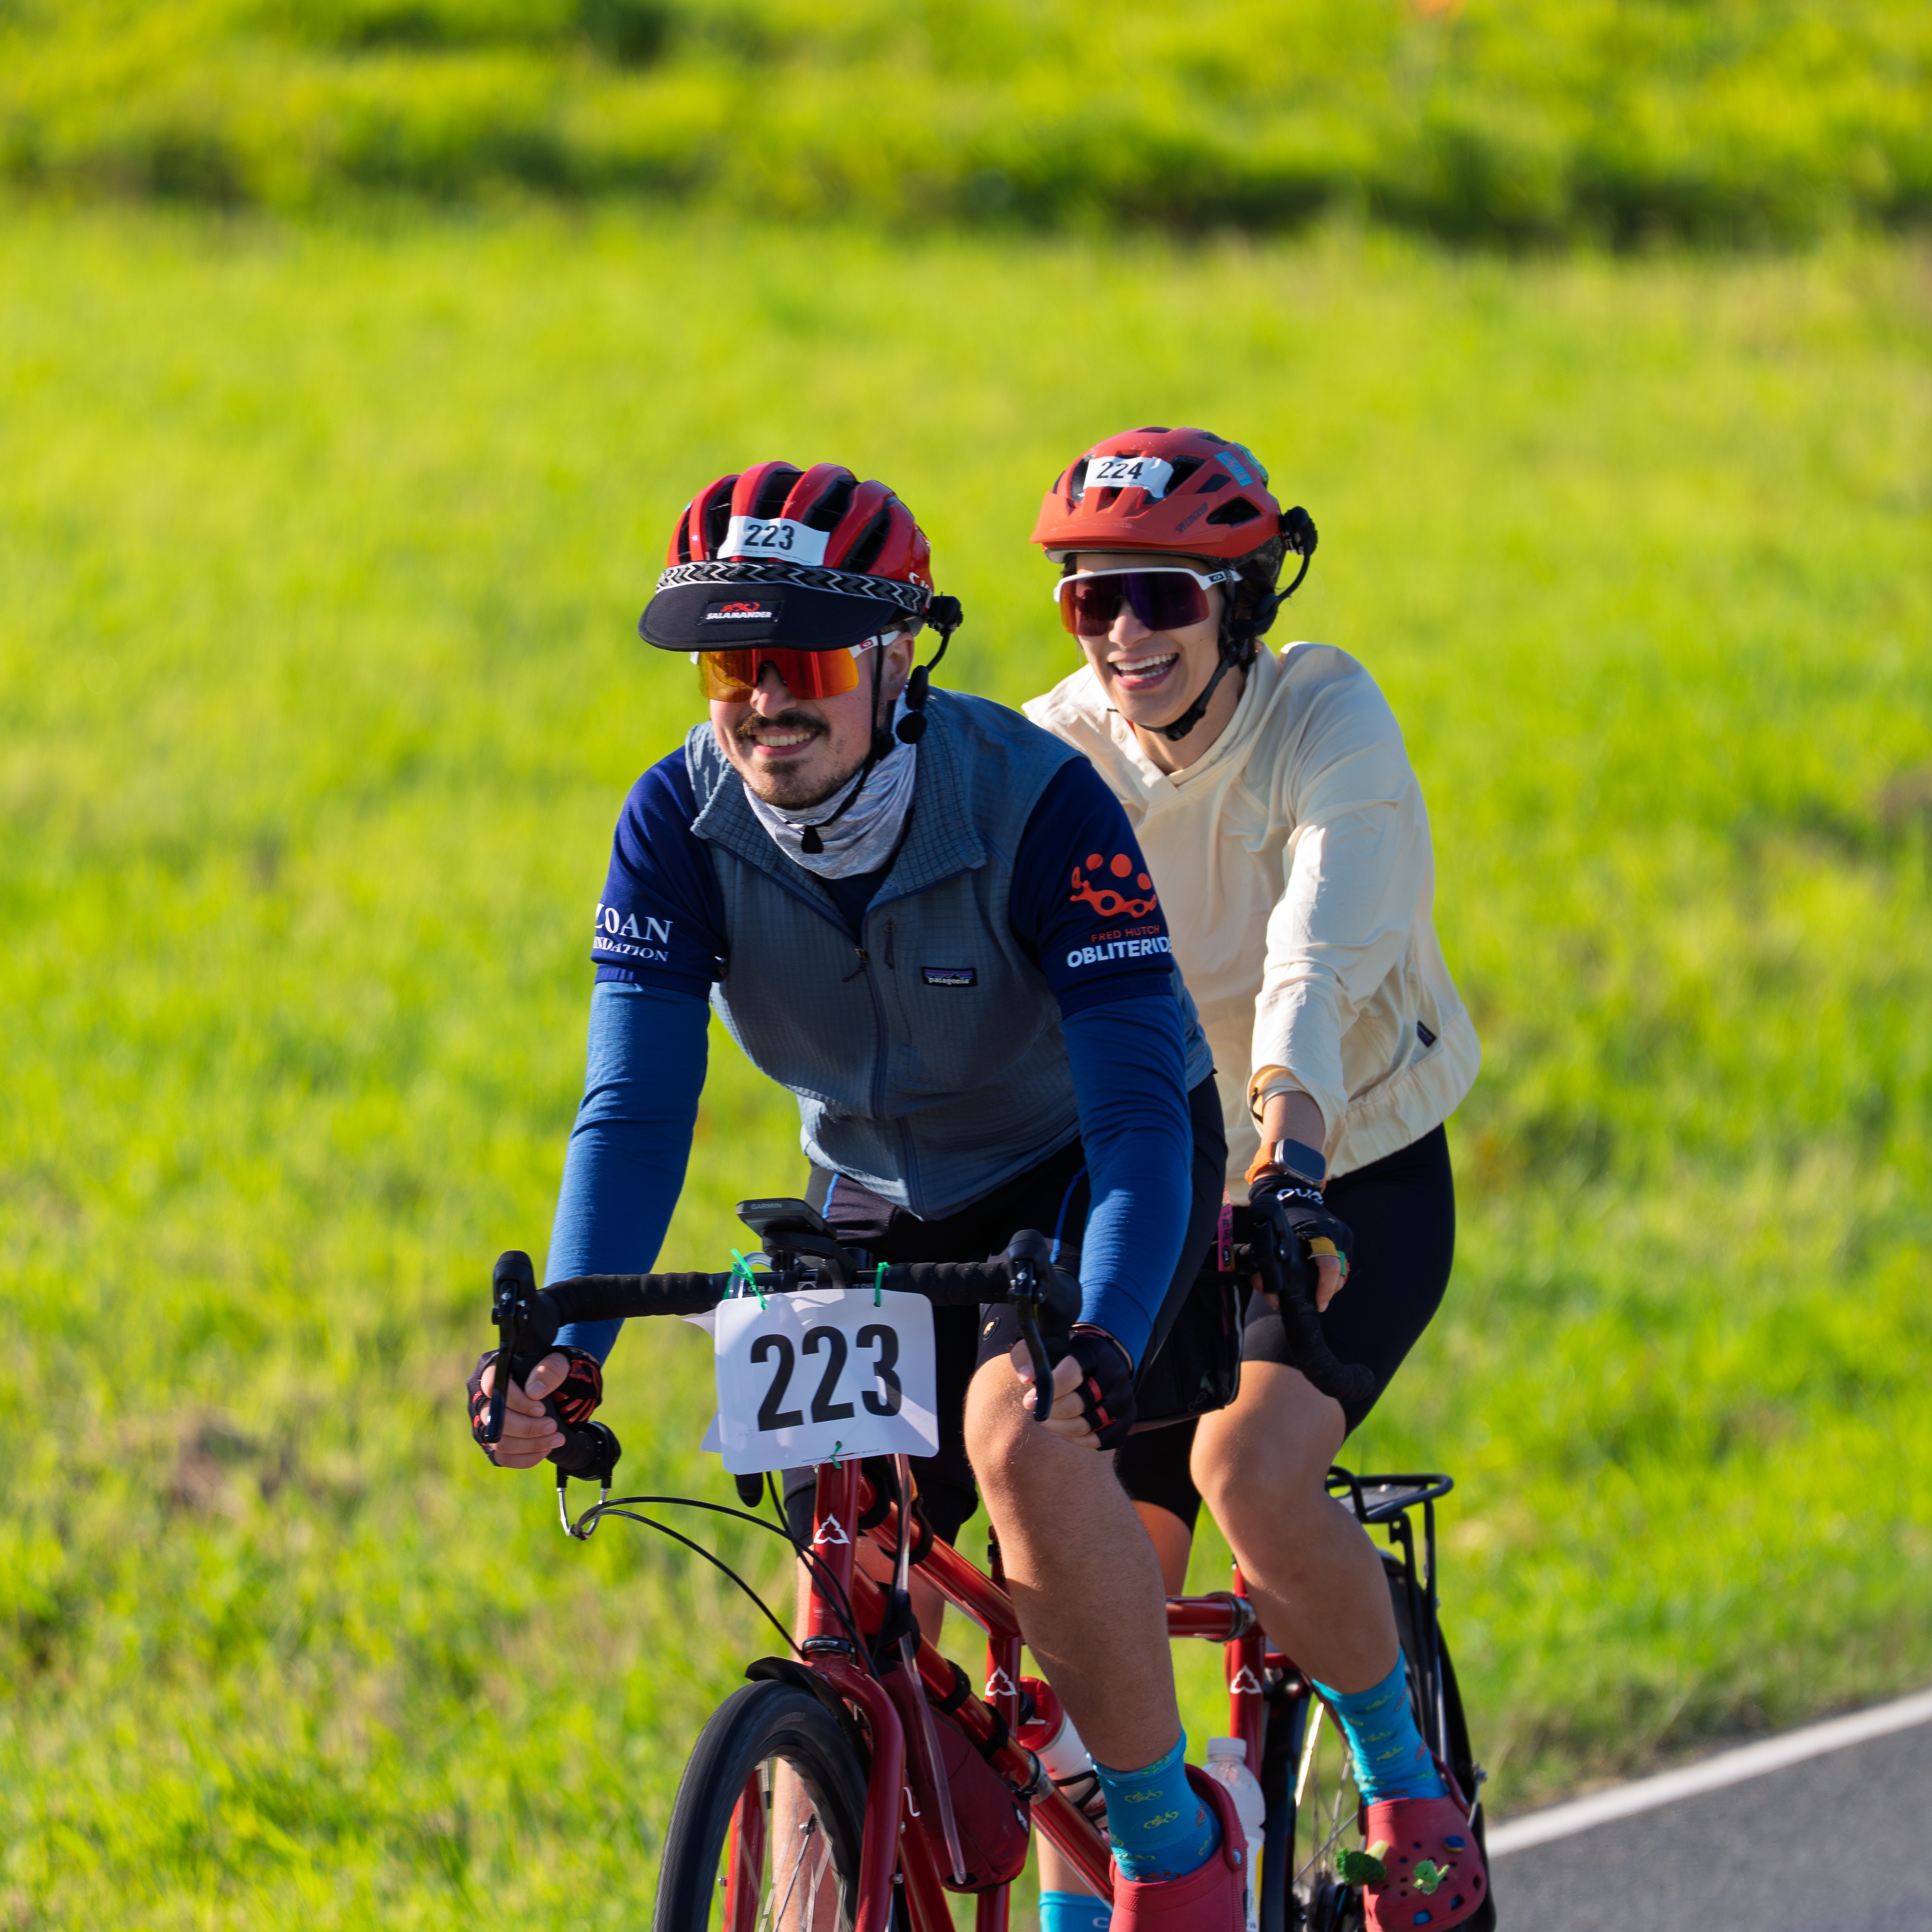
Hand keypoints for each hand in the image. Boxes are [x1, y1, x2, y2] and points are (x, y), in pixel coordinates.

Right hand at [466, 1348, 602, 1467]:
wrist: (560, 1390)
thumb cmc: (554, 1373)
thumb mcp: (559, 1363)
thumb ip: (550, 1370)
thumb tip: (533, 1392)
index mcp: (494, 1371)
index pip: (493, 1387)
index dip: (516, 1401)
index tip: (541, 1409)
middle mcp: (484, 1398)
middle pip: (493, 1419)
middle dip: (526, 1427)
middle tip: (552, 1426)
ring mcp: (486, 1422)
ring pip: (498, 1441)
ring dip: (530, 1445)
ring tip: (556, 1439)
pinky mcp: (493, 1442)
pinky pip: (502, 1458)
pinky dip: (525, 1458)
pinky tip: (545, 1450)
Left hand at [1009, 1326, 1135, 1449]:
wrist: (1098, 1361)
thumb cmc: (1065, 1355)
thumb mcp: (1045, 1346)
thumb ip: (1027, 1356)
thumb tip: (1027, 1379)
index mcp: (1094, 1352)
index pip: (1070, 1375)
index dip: (1047, 1391)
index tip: (1031, 1399)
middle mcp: (1115, 1373)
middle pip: (1076, 1405)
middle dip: (1050, 1413)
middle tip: (1038, 1412)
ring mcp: (1124, 1397)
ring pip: (1086, 1426)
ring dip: (1059, 1429)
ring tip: (1049, 1421)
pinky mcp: (1128, 1418)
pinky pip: (1100, 1441)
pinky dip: (1078, 1440)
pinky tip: (1066, 1430)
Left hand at [1248, 1173, 1354, 1314]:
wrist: (1296, 1195)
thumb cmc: (1282, 1220)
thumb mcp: (1270, 1244)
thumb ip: (1267, 1271)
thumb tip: (1273, 1301)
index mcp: (1316, 1233)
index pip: (1329, 1265)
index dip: (1325, 1288)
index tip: (1319, 1303)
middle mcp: (1335, 1234)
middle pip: (1339, 1274)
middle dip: (1327, 1291)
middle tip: (1316, 1300)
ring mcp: (1344, 1236)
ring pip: (1343, 1271)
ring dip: (1330, 1284)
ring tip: (1318, 1288)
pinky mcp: (1348, 1238)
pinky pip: (1343, 1262)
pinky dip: (1333, 1273)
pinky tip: (1321, 1274)